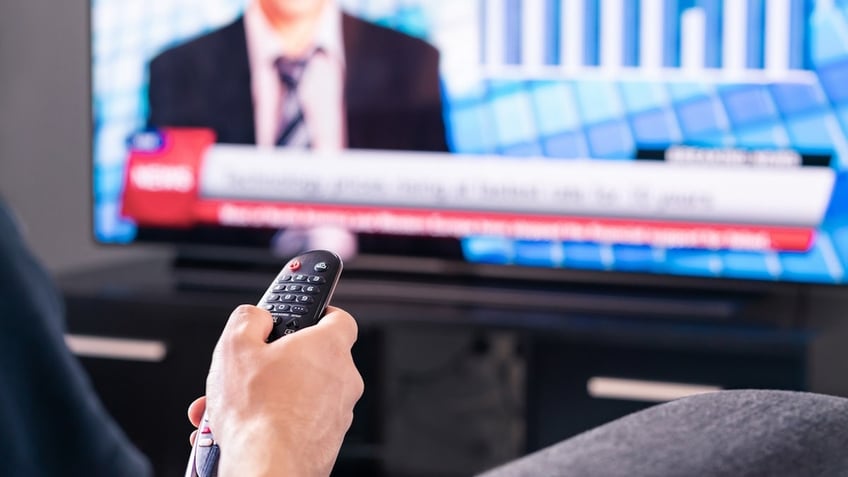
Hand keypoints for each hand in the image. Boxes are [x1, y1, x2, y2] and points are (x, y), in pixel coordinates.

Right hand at [197, 305, 363, 476]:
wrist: (269, 467)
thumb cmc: (257, 412)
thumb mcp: (235, 346)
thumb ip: (249, 319)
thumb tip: (256, 317)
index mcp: (329, 347)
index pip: (338, 318)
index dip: (317, 314)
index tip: (297, 318)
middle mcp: (343, 378)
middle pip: (310, 359)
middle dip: (274, 364)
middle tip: (247, 371)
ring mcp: (339, 413)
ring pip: (299, 394)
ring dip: (266, 396)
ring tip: (229, 408)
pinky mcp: (328, 441)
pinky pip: (299, 421)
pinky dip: (273, 422)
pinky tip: (241, 430)